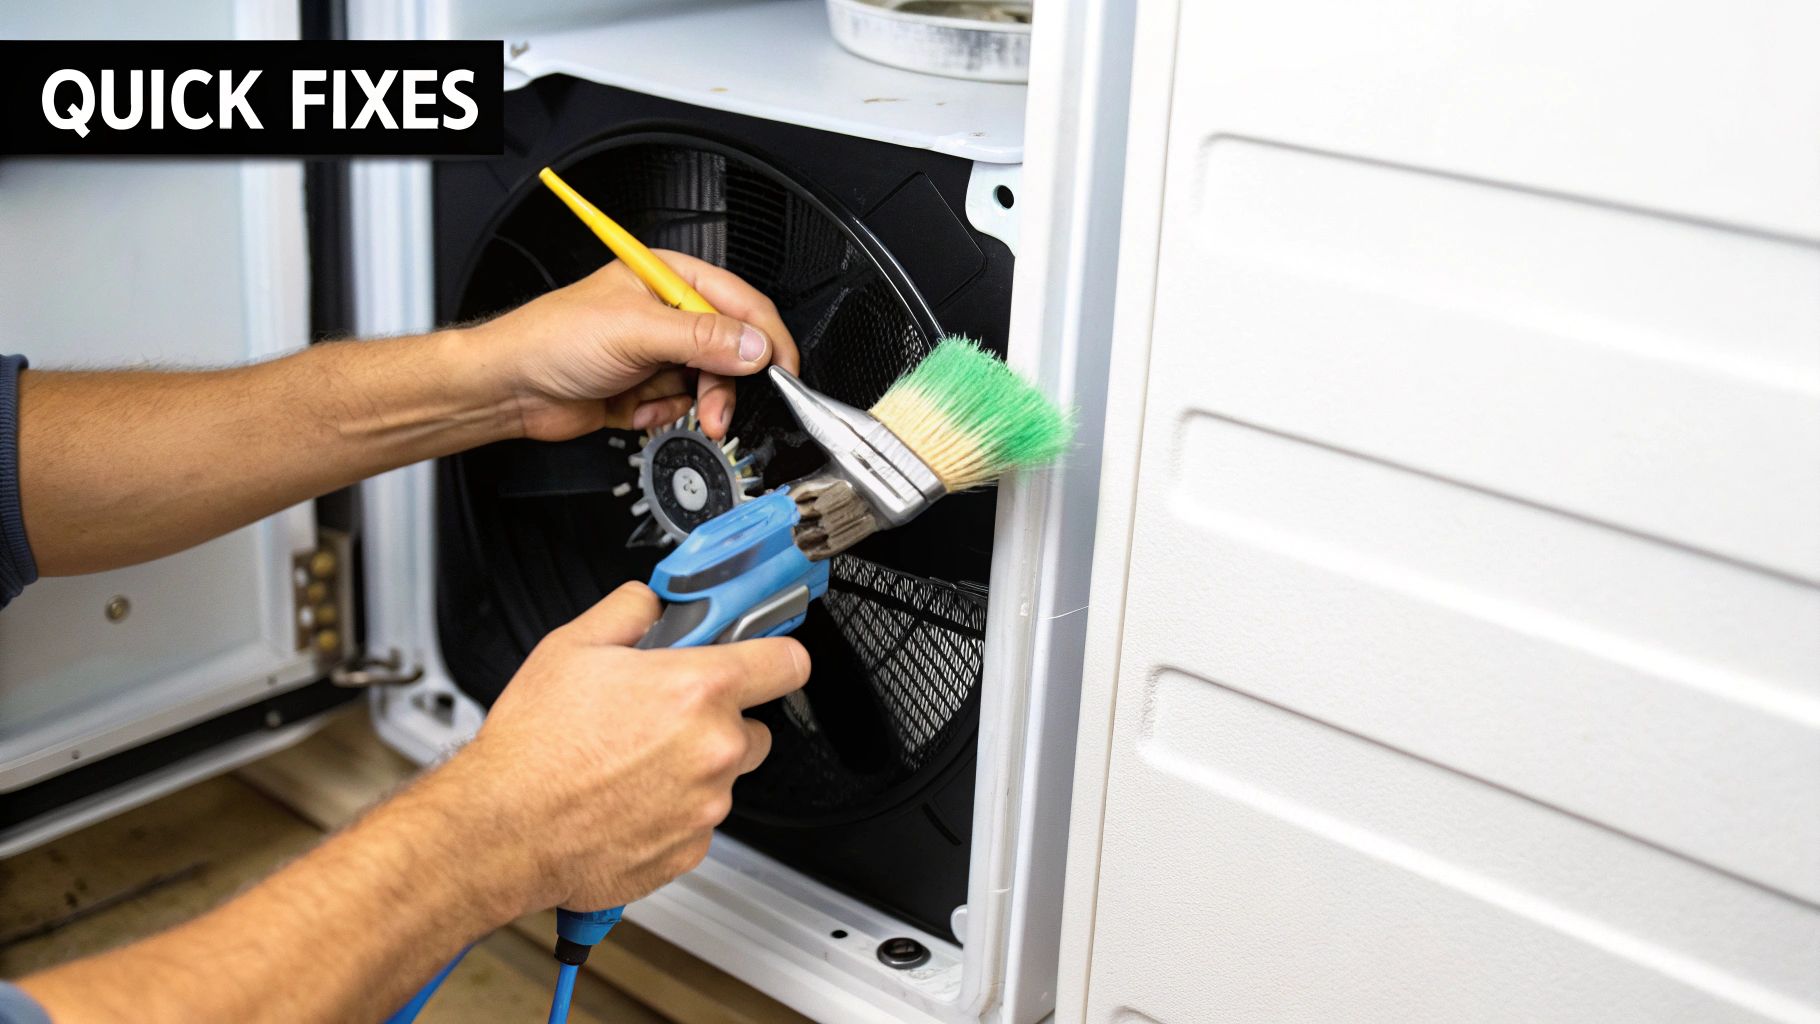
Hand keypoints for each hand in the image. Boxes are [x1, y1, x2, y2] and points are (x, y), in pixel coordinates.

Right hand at [424, 582, 809, 916]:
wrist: (502, 829)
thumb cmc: (533, 746)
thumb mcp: (572, 646)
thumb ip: (628, 611)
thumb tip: (649, 603)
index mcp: (698, 689)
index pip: (787, 662)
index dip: (774, 656)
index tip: (763, 659)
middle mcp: (714, 748)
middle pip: (753, 727)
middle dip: (717, 721)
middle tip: (661, 719)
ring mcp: (706, 804)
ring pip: (723, 777)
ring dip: (692, 769)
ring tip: (630, 765)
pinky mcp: (689, 850)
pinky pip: (697, 822)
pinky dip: (671, 813)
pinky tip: (625, 801)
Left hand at [468, 252, 798, 441]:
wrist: (510, 388)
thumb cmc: (551, 339)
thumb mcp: (635, 330)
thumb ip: (701, 338)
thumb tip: (754, 346)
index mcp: (670, 278)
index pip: (740, 302)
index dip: (766, 336)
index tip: (782, 370)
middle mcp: (668, 313)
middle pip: (731, 350)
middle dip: (724, 384)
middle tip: (717, 409)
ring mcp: (658, 352)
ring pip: (709, 383)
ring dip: (692, 403)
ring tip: (669, 410)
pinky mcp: (648, 388)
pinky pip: (681, 406)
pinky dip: (664, 414)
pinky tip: (637, 409)